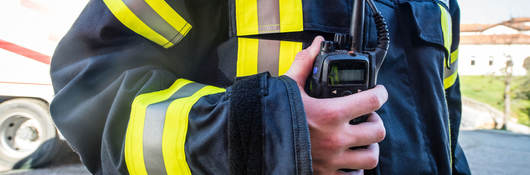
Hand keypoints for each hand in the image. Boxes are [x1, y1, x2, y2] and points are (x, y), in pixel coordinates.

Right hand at [284, 36, 387, 174]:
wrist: (256, 144)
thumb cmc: (272, 116)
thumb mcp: (288, 87)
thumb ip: (304, 64)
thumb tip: (315, 45)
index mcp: (331, 114)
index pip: (373, 101)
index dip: (381, 94)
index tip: (379, 92)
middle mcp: (336, 139)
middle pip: (378, 131)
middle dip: (376, 123)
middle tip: (367, 118)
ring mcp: (333, 160)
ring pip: (371, 158)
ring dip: (370, 148)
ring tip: (361, 141)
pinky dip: (355, 169)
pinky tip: (347, 159)